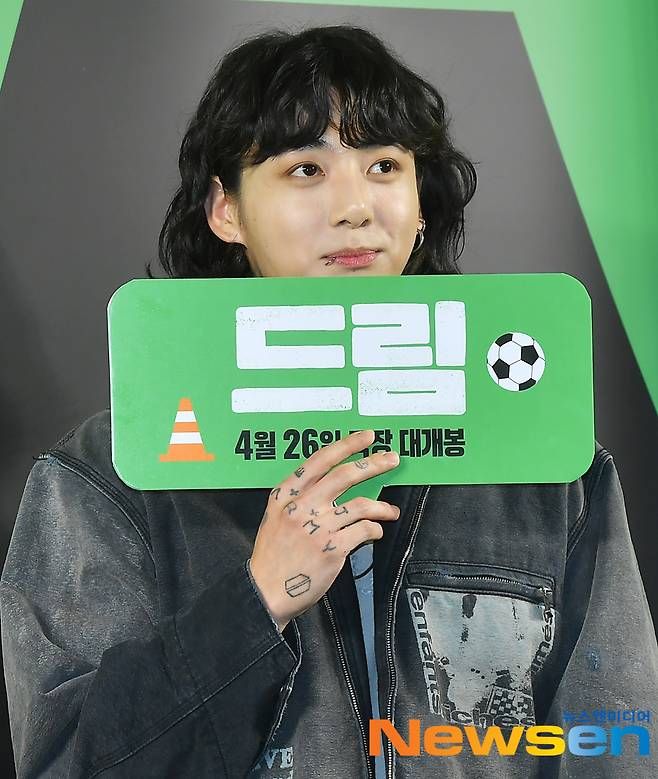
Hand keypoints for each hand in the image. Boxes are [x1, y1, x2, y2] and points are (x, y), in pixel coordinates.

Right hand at [249, 430, 399, 630]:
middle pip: (345, 476)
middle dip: (372, 463)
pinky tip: (375, 531)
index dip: (347, 446)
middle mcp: (301, 506)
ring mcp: (317, 527)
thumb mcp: (276, 517)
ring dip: (382, 506)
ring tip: (390, 510)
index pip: (320, 460)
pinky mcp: (332, 549)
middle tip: (391, 458)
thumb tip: (332, 487)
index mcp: (285, 494)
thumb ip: (299, 499)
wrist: (265, 592)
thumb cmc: (273, 556)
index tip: (366, 437)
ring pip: (361, 504)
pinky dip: (374, 529)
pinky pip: (363, 530)